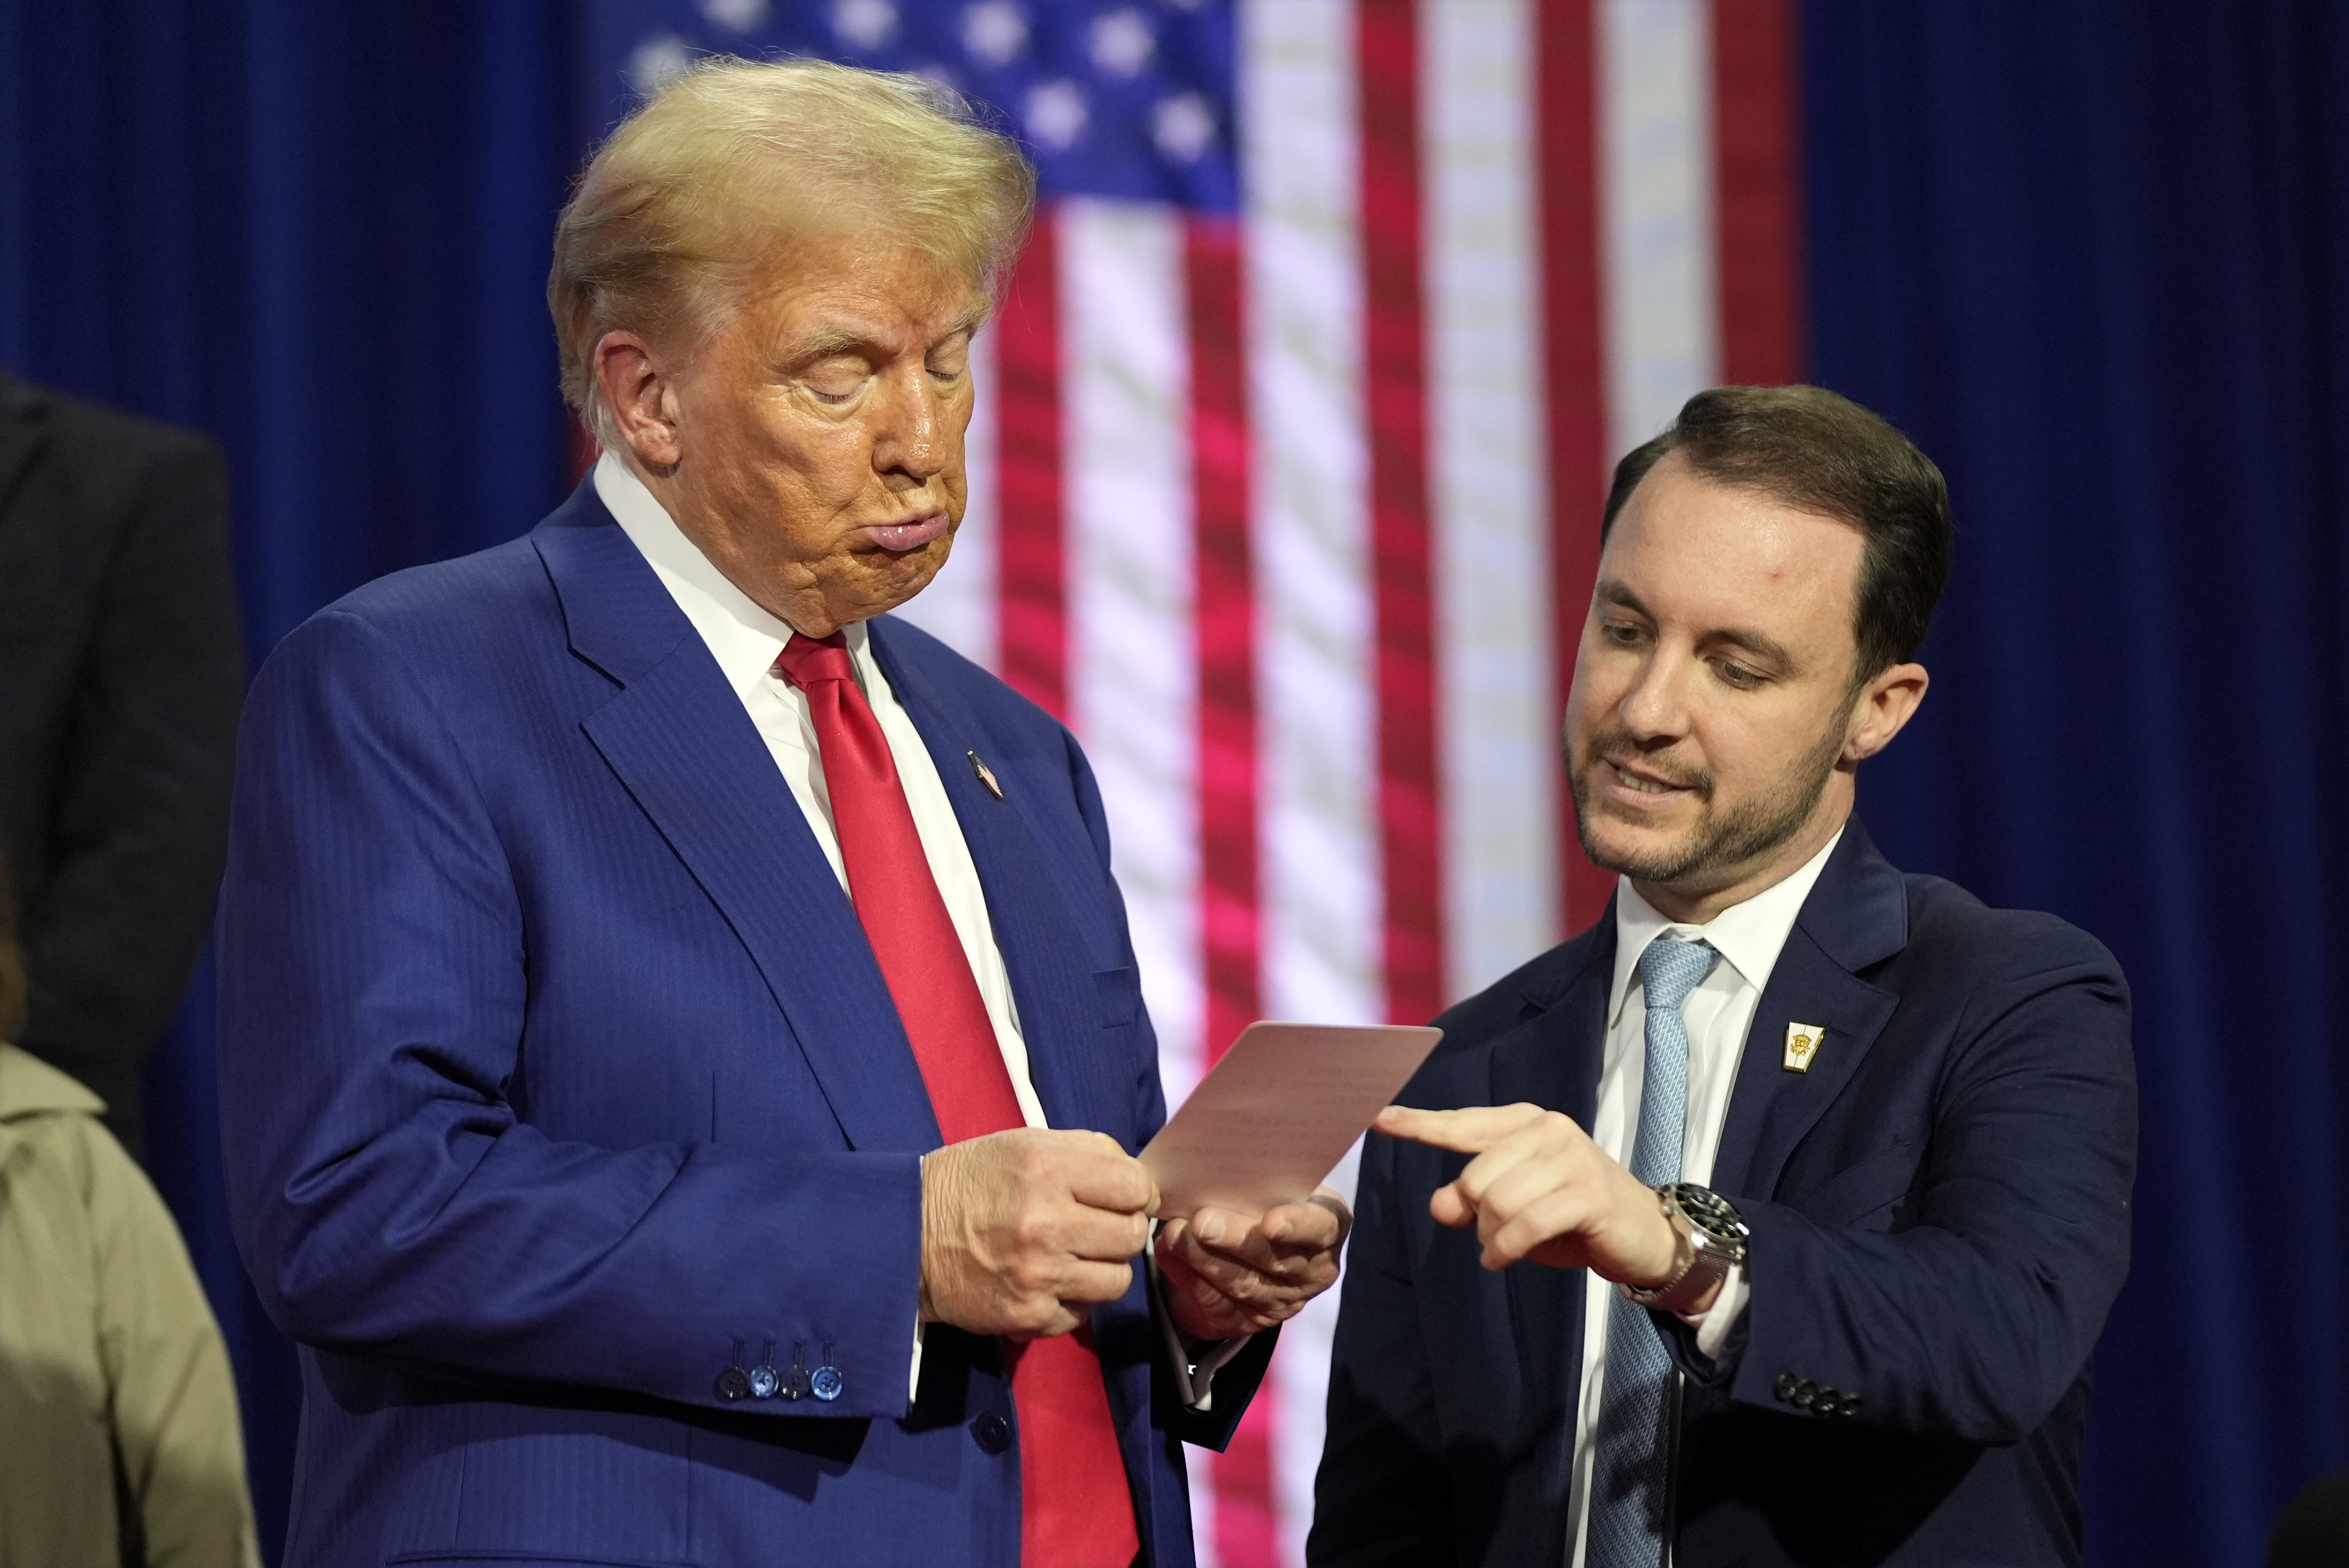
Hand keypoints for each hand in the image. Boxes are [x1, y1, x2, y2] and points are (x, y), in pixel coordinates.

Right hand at [919, 1128, 1156, 1338]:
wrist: (907, 1236)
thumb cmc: (972, 1184)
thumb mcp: (1025, 1145)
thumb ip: (1089, 1152)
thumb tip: (1141, 1182)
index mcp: (1047, 1169)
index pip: (1136, 1187)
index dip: (1136, 1192)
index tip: (1121, 1198)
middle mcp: (1045, 1222)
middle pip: (1131, 1235)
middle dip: (1120, 1230)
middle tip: (1095, 1227)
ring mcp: (1038, 1274)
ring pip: (1117, 1281)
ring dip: (1102, 1269)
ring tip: (1073, 1255)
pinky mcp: (1028, 1315)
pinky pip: (1083, 1313)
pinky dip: (1072, 1299)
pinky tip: (1047, 1280)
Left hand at [1153, 1185, 1349, 1340]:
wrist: (1250, 1240)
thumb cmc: (1262, 1195)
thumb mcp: (1270, 1180)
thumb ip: (1256, 1175)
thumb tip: (1217, 1168)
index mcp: (1329, 1224)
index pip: (1322, 1227)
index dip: (1298, 1225)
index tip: (1269, 1222)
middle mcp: (1315, 1269)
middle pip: (1276, 1259)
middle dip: (1235, 1240)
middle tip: (1201, 1222)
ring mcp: (1285, 1301)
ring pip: (1244, 1285)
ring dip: (1204, 1259)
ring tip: (1174, 1234)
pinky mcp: (1251, 1321)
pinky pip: (1218, 1305)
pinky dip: (1189, 1277)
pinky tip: (1169, 1253)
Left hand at [1373, 1104, 1704, 1304]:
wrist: (1644, 1236)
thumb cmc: (1572, 1217)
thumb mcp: (1513, 1208)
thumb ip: (1472, 1200)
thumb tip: (1440, 1204)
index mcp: (1525, 1122)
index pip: (1462, 1124)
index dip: (1418, 1125)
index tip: (1378, 1118)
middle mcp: (1547, 1129)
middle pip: (1474, 1178)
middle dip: (1475, 1216)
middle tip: (1494, 1234)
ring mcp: (1571, 1157)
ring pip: (1497, 1202)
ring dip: (1492, 1237)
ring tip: (1505, 1247)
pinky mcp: (1588, 1192)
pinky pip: (1524, 1225)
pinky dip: (1506, 1249)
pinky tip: (1504, 1258)